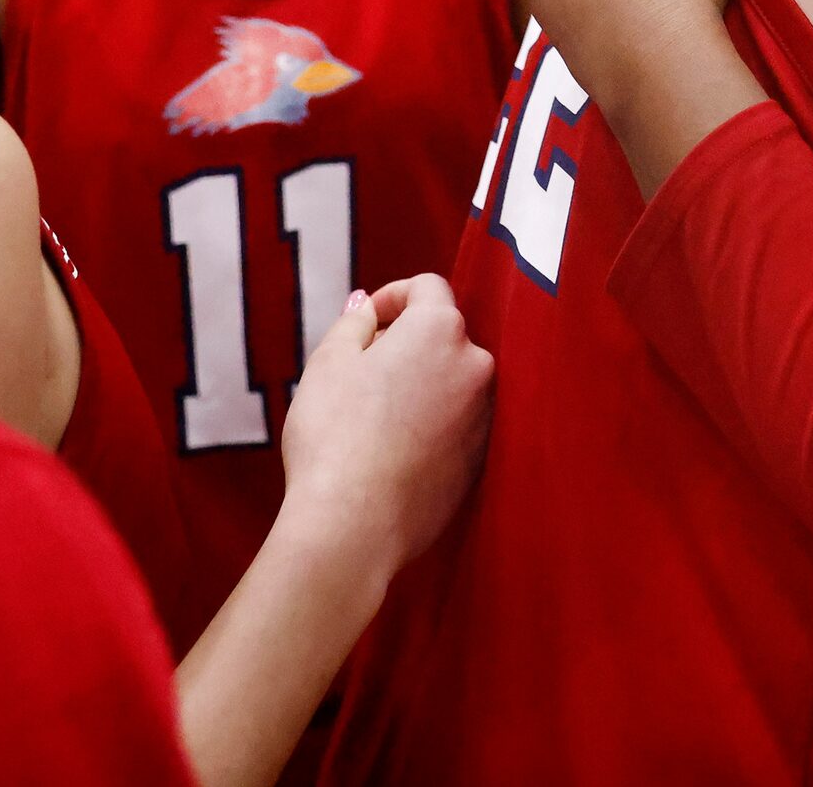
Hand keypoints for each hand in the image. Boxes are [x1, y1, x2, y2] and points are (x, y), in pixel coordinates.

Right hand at [275, 274, 493, 575]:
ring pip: (451, 382)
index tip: (365, 321)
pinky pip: (456, 425)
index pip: (427, 287)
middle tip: (358, 375)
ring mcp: (484, 416)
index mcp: (440, 329)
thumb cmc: (334, 436)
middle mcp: (476, 366)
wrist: (355, 525)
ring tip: (372, 418)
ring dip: (420, 385)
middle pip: (442, 336)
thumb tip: (368, 307)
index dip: (392, 296)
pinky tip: (392, 451)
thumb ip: (355, 323)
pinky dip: (431, 425)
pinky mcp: (481, 460)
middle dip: (405, 344)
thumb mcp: (329, 363)